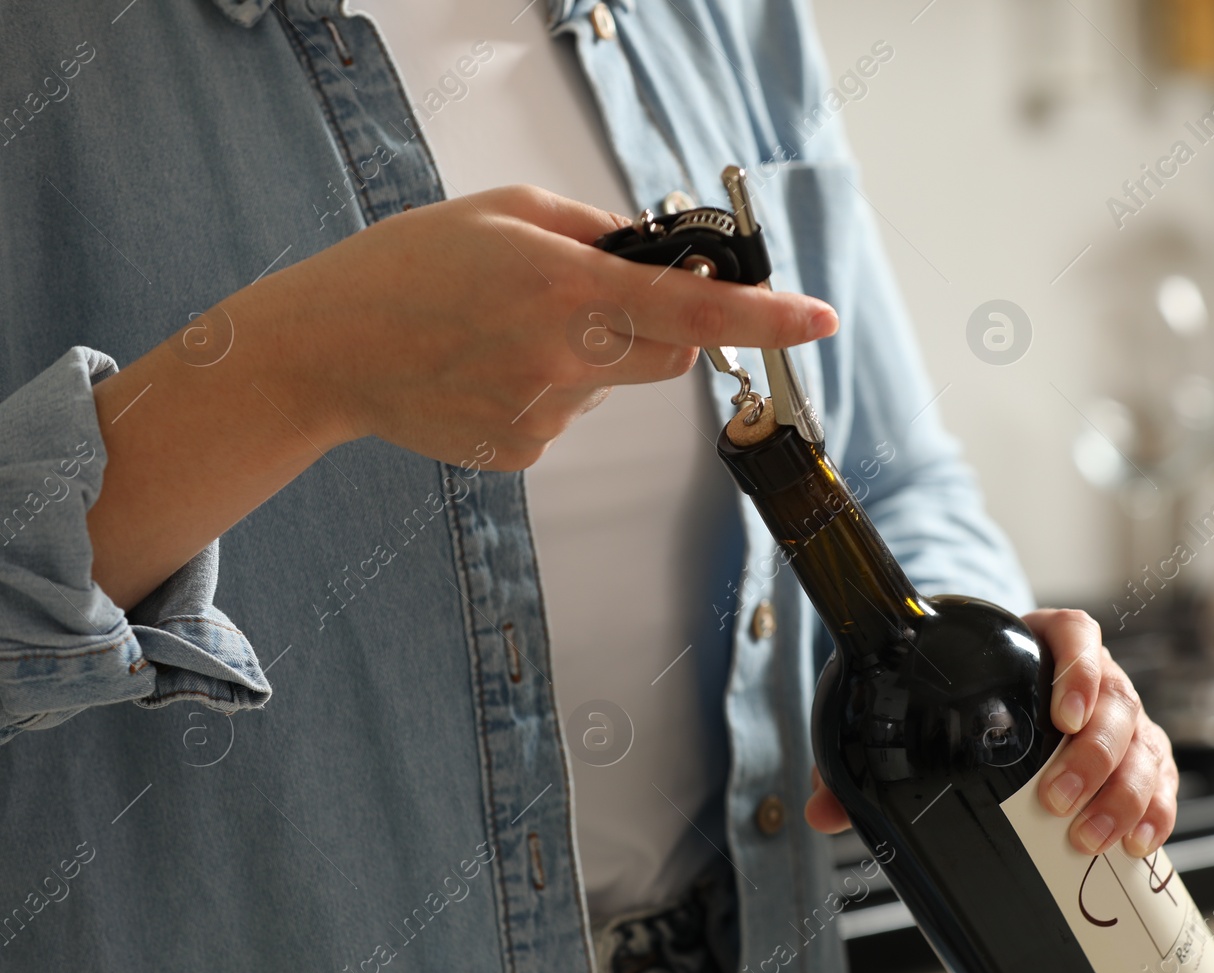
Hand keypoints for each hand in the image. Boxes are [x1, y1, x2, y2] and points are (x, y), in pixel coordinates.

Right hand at [88, 185, 836, 607]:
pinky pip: (569, 416)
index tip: (820, 319)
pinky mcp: (523, 452)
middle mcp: (563, 359)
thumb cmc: (405, 268)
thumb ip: (591, 230)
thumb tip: (654, 253)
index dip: (765, 317)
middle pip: (673, 359)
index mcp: (564, 288)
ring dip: (588, 358)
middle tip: (593, 302)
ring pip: (612, 386)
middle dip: (660, 330)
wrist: (325, 350)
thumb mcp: (502, 211)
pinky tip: (488, 370)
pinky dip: (547, 390)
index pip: (692, 311)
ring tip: (505, 334)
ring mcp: (544, 415)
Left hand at [804, 608, 1178, 859]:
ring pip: (1142, 741)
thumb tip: (823, 809)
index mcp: (1037, 642)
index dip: (1079, 667)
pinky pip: (1161, 777)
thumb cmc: (950, 698)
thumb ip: (861, 751)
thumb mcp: (908, 709)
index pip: (1075, 633)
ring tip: (1088, 840)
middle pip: (1115, 699)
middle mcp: (1089, 676)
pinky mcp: (1137, 755)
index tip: (1060, 712)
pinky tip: (1140, 844)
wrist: (981, 703)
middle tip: (1054, 801)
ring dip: (1124, 792)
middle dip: (1093, 755)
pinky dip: (1157, 809)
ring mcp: (1118, 716)